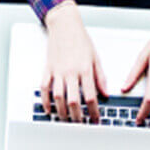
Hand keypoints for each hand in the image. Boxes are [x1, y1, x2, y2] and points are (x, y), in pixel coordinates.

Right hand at [38, 3, 104, 122]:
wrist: (64, 25)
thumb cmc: (80, 39)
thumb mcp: (95, 57)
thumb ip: (100, 77)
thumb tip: (105, 94)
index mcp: (85, 69)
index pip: (90, 96)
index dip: (93, 111)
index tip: (95, 119)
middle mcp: (70, 71)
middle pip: (73, 100)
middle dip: (77, 116)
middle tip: (81, 124)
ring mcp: (57, 71)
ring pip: (58, 97)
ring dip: (61, 112)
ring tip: (66, 120)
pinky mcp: (47, 69)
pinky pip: (44, 88)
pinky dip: (45, 100)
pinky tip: (49, 109)